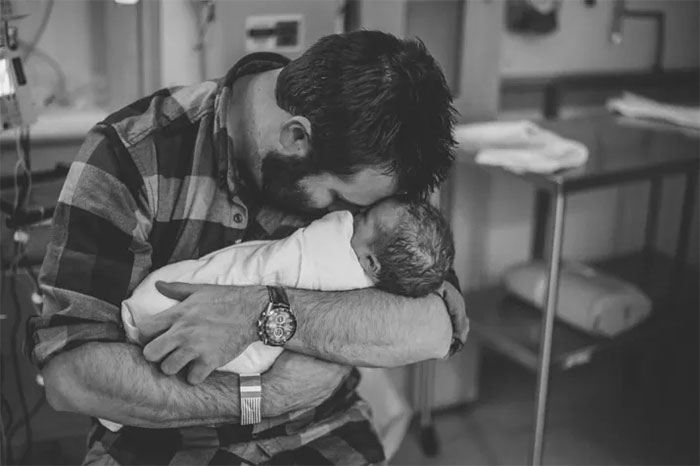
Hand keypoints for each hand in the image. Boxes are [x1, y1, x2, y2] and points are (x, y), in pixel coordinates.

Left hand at [139, 282, 266, 383]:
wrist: (254, 311)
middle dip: (156, 355)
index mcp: (178, 313)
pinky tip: (200, 367)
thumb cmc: (227, 299)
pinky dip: (196, 376)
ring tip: (184, 361)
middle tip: (166, 353)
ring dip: (175, 367)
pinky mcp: (211, 360)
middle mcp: (184, 331)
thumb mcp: (200, 290)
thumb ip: (176, 289)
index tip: (155, 337)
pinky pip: (192, 379)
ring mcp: (196, 347)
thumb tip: (157, 285)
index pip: (144, 329)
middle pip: (150, 353)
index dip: (146, 336)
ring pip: (168, 369)